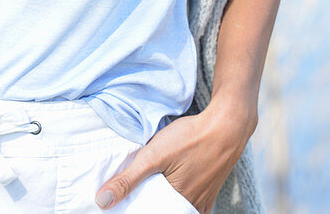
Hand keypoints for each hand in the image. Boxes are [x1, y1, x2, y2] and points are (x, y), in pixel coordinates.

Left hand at [94, 95, 257, 212]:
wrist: (227, 125)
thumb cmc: (191, 138)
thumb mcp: (154, 155)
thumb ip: (128, 178)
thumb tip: (103, 201)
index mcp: (176, 203)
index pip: (149, 213)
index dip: (135, 208)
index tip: (122, 204)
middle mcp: (192, 207)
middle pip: (164, 211)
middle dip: (150, 205)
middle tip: (136, 194)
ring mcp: (203, 200)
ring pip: (178, 208)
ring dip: (164, 202)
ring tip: (152, 188)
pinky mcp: (210, 190)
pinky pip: (192, 204)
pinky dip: (179, 199)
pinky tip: (173, 186)